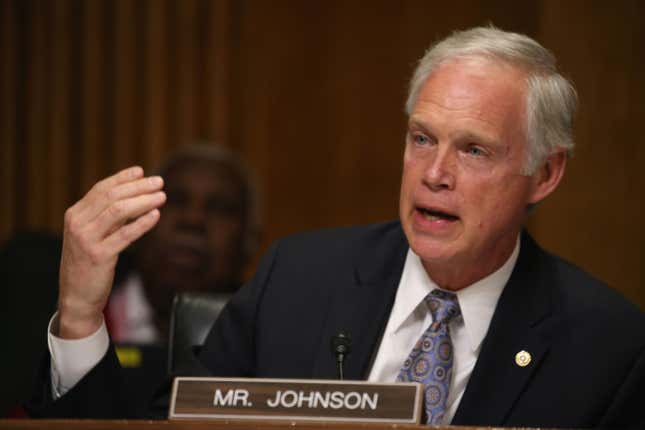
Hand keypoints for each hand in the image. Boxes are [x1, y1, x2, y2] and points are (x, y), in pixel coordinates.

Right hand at [57, 166, 165, 338]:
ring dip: (143, 201)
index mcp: (75, 214)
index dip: (122, 178)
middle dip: (138, 187)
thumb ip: (106, 216)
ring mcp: (86, 239)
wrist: (76, 296)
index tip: (141, 171)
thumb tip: (134, 196)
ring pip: (118, 211)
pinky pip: (125, 235)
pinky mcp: (99, 256)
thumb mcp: (91, 235)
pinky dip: (142, 224)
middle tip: (159, 182)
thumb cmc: (88, 263)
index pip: (101, 189)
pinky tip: (156, 216)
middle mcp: (78, 223)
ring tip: (162, 196)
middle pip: (112, 197)